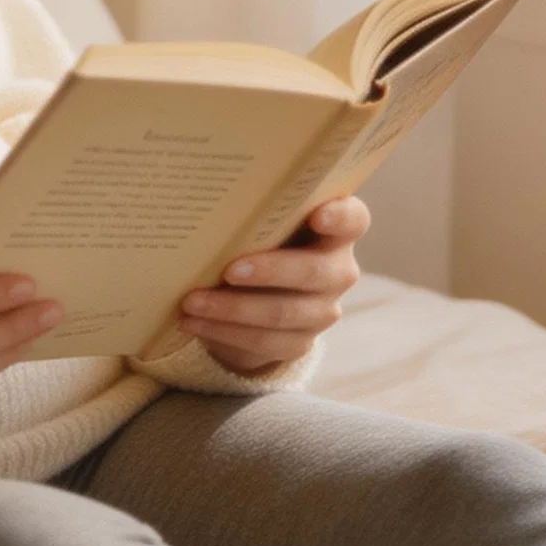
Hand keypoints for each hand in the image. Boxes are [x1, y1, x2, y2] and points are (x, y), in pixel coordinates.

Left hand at [176, 196, 368, 374]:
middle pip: (314, 271)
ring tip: (192, 301)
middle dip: (269, 271)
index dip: (340, 217)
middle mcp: (338, 271)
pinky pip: (265, 341)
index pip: (353, 219)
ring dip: (233, 308)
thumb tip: (207, 204)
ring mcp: (322, 310)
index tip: (317, 215)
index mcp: (336, 230)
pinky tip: (193, 322)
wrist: (255, 289)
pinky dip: (224, 331)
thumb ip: (253, 211)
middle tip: (229, 269)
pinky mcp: (300, 341)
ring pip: (283, 313)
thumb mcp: (260, 221)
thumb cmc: (256, 237)